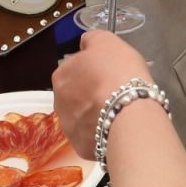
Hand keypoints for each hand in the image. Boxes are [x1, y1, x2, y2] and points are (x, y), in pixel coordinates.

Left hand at [53, 31, 153, 158]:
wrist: (128, 112)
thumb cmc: (118, 72)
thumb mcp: (107, 41)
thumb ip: (92, 39)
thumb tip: (85, 43)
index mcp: (61, 74)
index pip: (75, 69)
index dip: (93, 71)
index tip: (109, 73)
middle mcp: (58, 101)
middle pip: (75, 95)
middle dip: (90, 94)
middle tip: (113, 93)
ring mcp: (68, 126)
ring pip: (81, 117)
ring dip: (94, 114)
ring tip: (116, 113)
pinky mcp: (80, 146)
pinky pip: (90, 137)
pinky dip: (100, 133)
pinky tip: (115, 128)